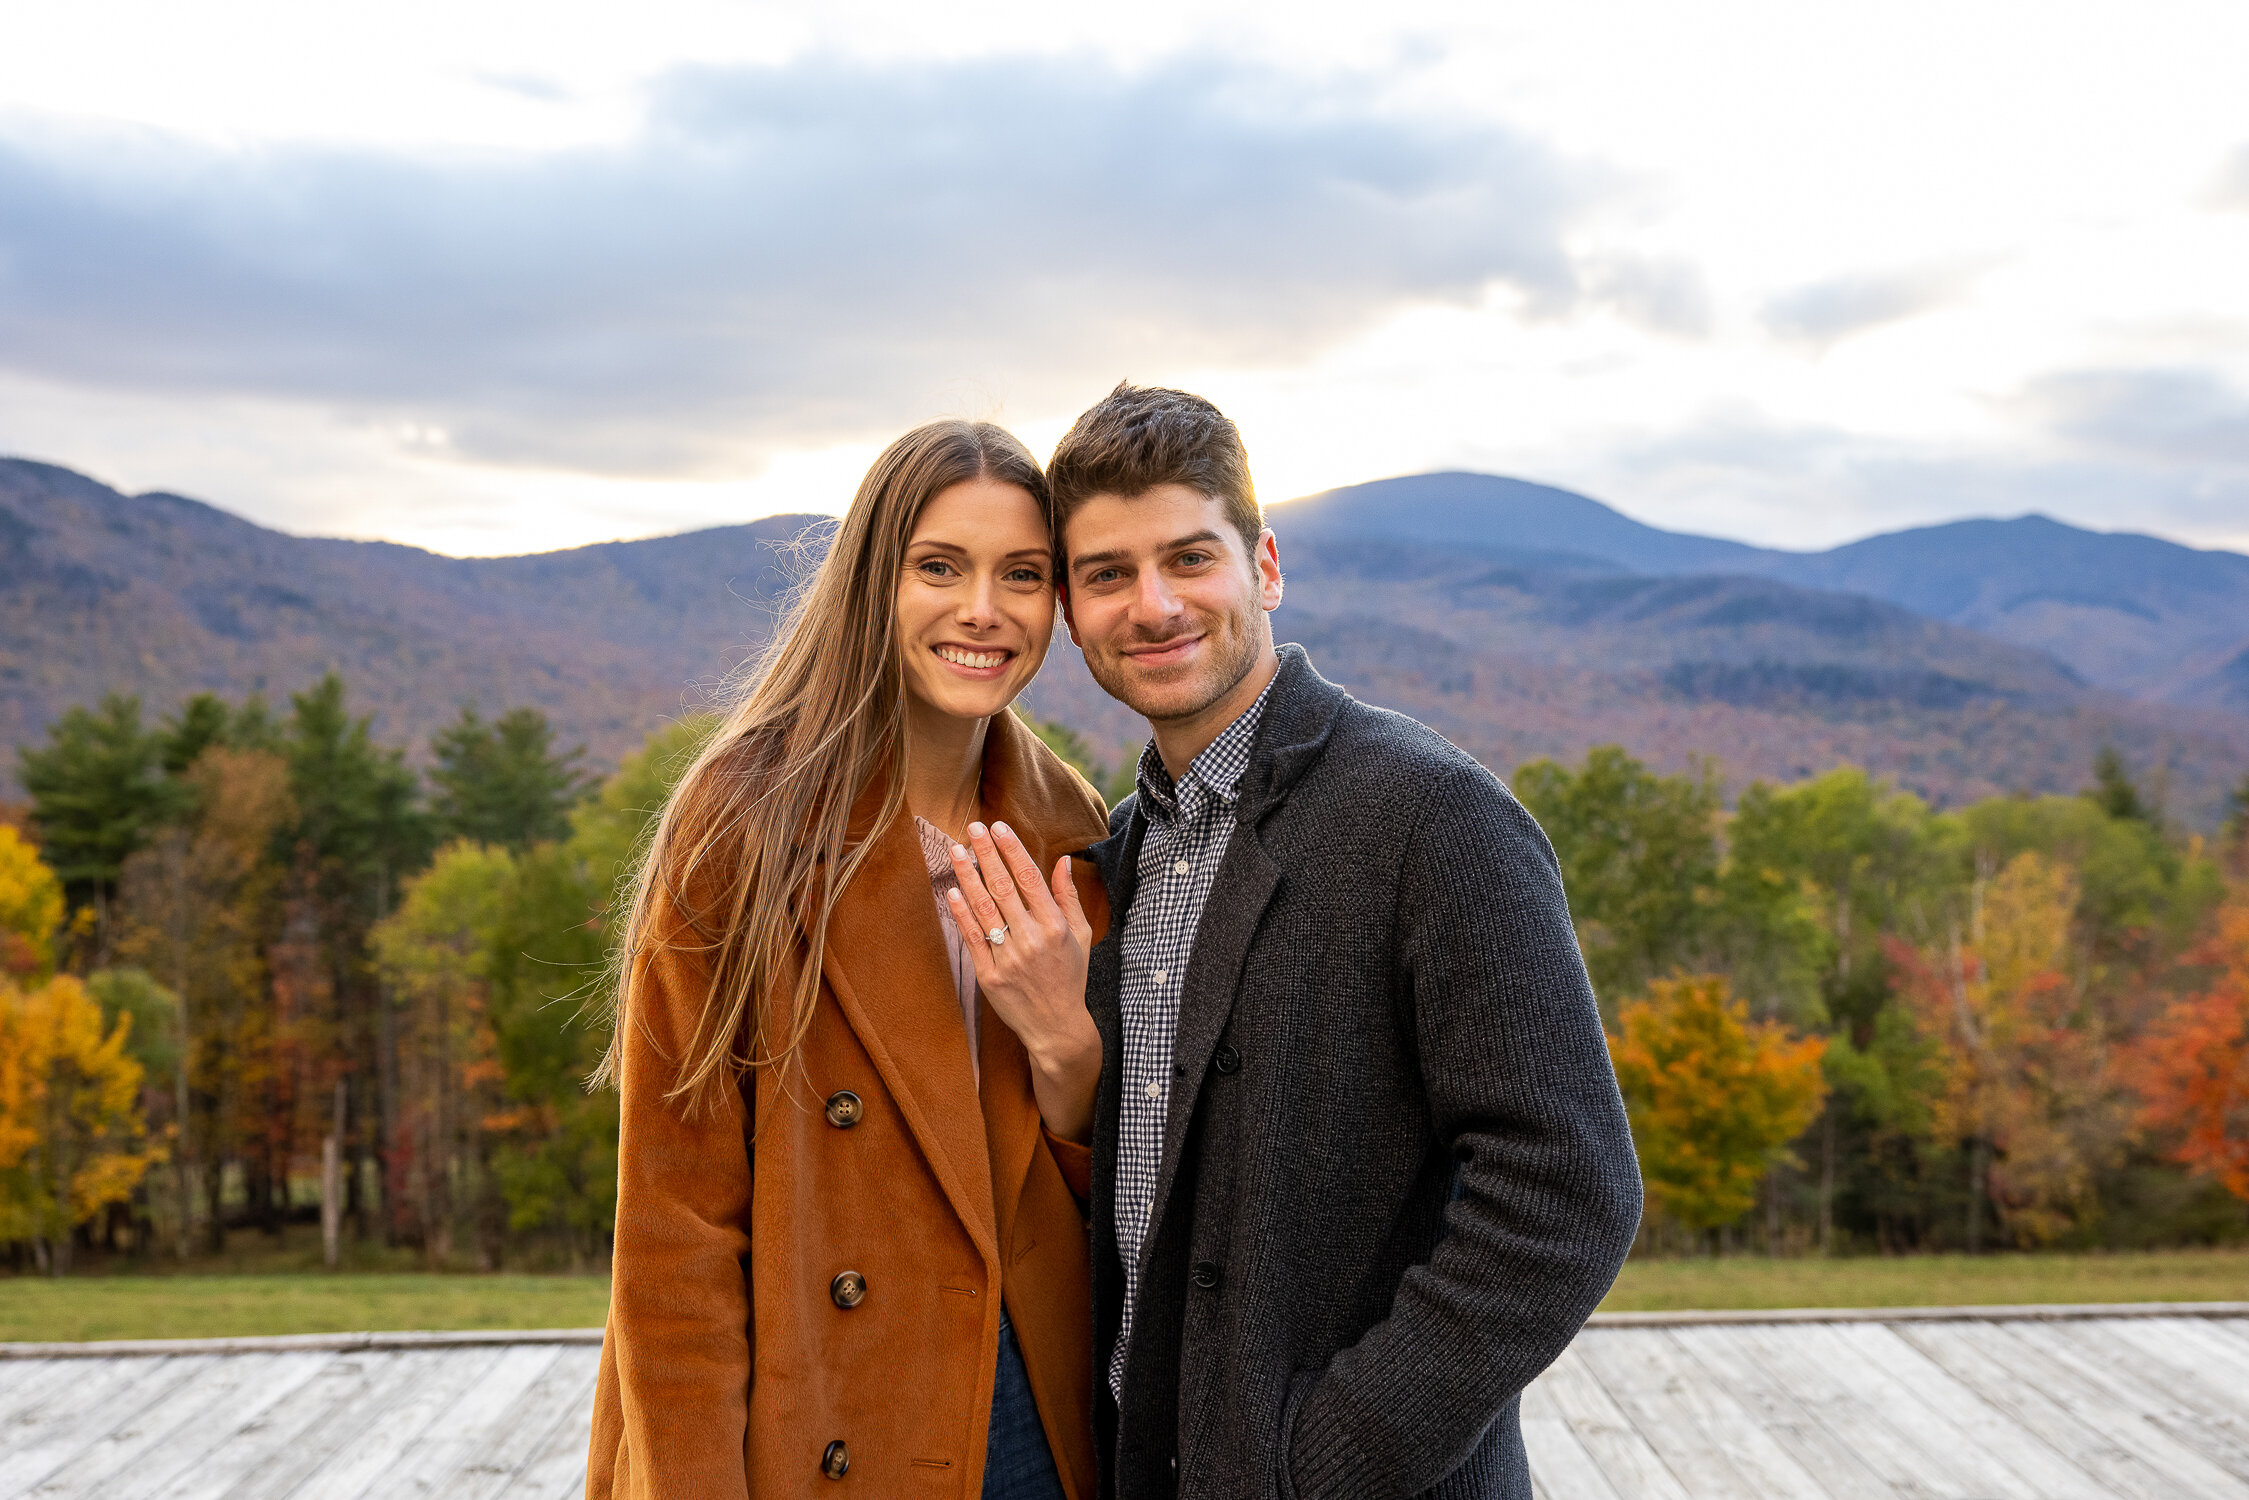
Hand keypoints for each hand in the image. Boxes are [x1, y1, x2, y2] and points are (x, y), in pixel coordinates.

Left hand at [947, 821, 1100, 1142]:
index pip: (1029, 879)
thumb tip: (1062, 861)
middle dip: (986, 854)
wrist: (1056, 1028)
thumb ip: (1069, 897)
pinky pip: (972, 938)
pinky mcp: (989, 976)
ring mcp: (1008, 958)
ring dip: (968, 876)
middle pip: (1003, 887)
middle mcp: (1032, 939)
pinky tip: (952, 890)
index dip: (1012, 850)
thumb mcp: (1080, 936)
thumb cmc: (1070, 977)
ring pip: (983, 908)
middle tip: (972, 827)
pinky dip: (961, 913)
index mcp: (1056, 927)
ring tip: (956, 850)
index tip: (998, 827)